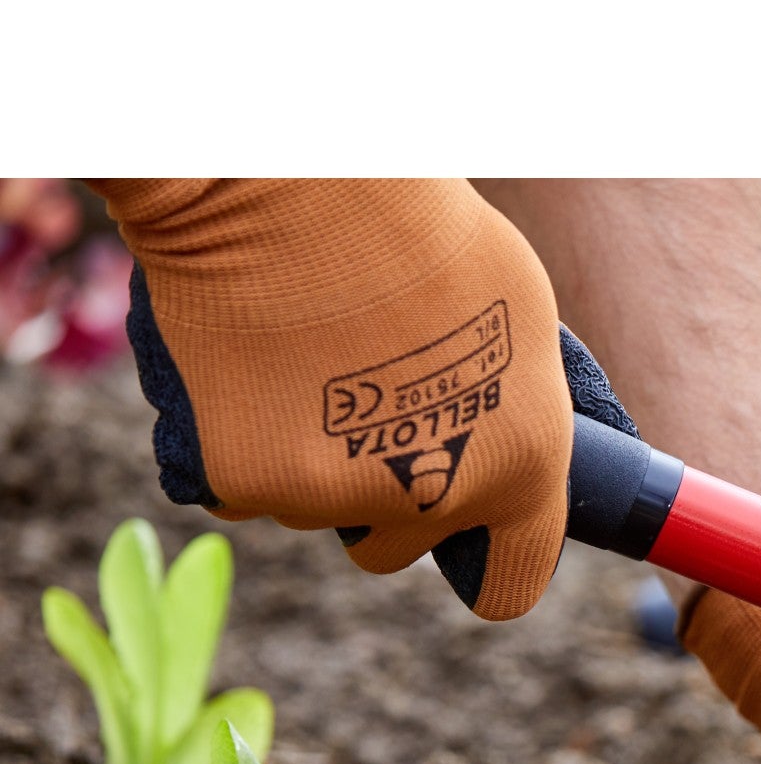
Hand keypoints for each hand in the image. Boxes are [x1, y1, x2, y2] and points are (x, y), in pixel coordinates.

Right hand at [94, 178, 624, 619]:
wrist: (292, 181)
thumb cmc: (418, 225)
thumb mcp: (521, 314)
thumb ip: (519, 405)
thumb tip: (515, 443)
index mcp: (521, 469)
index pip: (513, 582)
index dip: (487, 561)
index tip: (467, 542)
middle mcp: (433, 501)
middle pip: (396, 547)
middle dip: (378, 499)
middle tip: (361, 409)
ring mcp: (335, 500)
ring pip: (315, 510)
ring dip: (308, 459)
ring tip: (304, 359)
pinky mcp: (246, 482)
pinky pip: (239, 486)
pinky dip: (236, 444)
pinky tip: (246, 366)